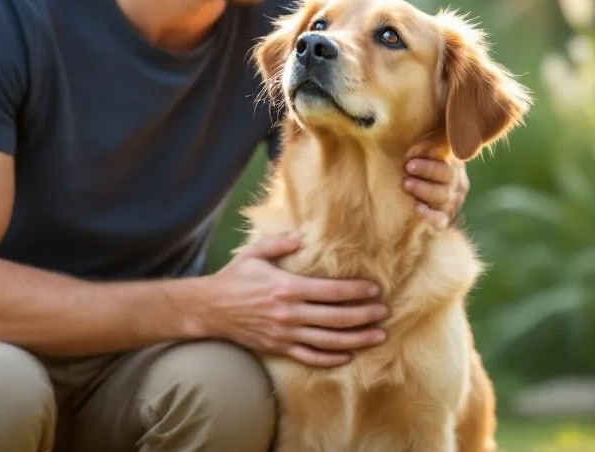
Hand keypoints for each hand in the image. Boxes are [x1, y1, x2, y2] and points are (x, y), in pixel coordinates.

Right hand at [202, 232, 387, 367]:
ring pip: (328, 341)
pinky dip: (330, 359)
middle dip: (364, 316)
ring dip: (356, 339)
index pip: (331, 292)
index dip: (356, 292)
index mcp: (287, 287)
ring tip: (378, 336)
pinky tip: (347, 355)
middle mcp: (290, 313)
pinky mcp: (279, 347)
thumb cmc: (233, 277)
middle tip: (385, 313)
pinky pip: (309, 358)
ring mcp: (285, 334)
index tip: (374, 290)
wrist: (209, 308)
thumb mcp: (254, 253)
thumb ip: (280, 242)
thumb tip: (303, 235)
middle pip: (336, 318)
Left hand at [402, 142, 469, 229]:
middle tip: (407, 168)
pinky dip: (430, 215)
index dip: (432, 156)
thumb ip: (427, 141)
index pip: (449, 158)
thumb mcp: (423, 150)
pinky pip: (441, 219)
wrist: (416, 192)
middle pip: (448, 177)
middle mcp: (457, 183)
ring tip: (406, 184)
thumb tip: (420, 138)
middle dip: (427, 171)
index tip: (410, 154)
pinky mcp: (444, 219)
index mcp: (455, 164)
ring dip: (424, 190)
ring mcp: (452, 202)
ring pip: (444, 197)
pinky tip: (417, 208)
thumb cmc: (417, 165)